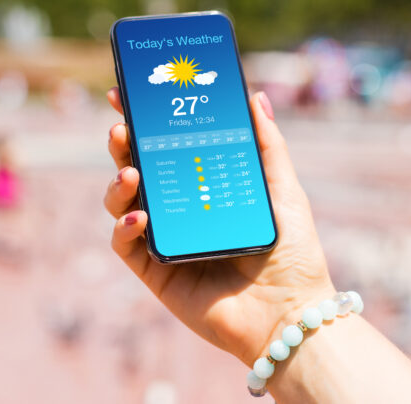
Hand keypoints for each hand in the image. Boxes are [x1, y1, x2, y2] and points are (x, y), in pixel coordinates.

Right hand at [103, 89, 334, 365]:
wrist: (290, 314)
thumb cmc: (293, 254)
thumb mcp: (283, 191)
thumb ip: (268, 145)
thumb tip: (254, 96)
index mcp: (202, 187)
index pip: (165, 148)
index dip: (142, 122)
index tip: (125, 96)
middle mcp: (178, 210)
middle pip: (137, 169)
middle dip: (123, 145)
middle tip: (122, 129)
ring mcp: (163, 239)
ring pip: (122, 203)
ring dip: (117, 184)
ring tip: (131, 172)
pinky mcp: (154, 271)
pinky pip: (125, 245)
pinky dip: (124, 228)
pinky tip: (141, 218)